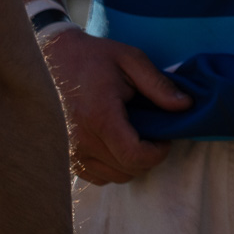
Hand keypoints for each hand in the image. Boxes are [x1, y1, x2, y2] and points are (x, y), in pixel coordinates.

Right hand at [40, 28, 190, 185]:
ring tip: (133, 135)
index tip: (166, 138)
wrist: (48, 60)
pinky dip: (111, 165)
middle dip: (148, 156)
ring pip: (113, 176)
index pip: (135, 156)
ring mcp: (68, 152)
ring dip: (130, 162)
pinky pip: (95, 176)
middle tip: (153, 133)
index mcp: (100, 117)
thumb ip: (159, 85)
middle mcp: (80, 141)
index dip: (158, 153)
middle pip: (127, 170)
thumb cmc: (92, 57)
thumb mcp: (131, 60)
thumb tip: (186, 105)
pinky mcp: (63, 156)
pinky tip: (115, 142)